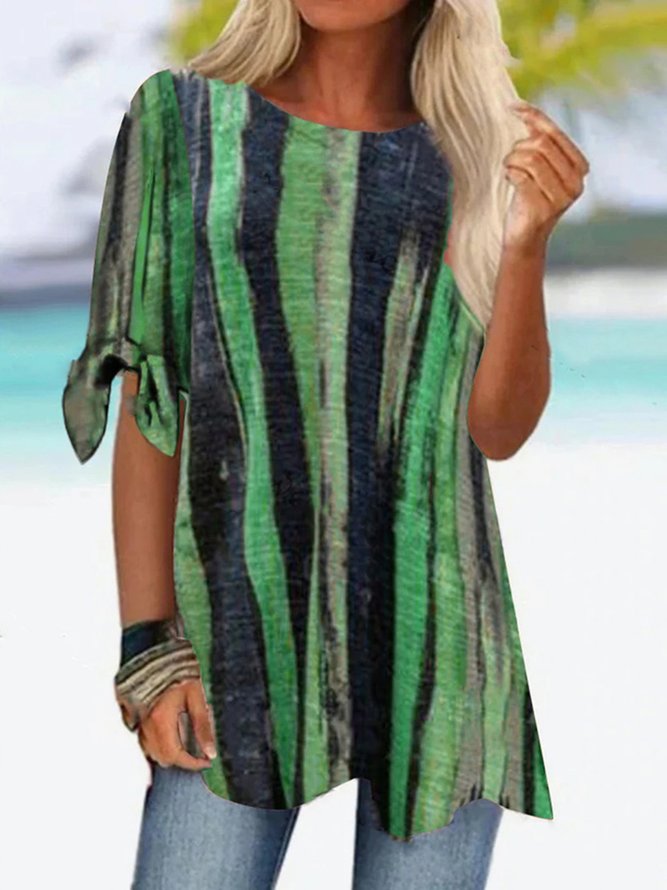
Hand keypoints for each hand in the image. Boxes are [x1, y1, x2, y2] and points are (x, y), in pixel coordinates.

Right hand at [137, 677, 216, 769]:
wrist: (154, 652)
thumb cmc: (178, 671)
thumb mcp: (196, 696)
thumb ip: (203, 725)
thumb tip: (211, 752)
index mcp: (161, 720)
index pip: (176, 756)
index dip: (192, 763)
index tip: (206, 761)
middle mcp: (145, 724)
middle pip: (162, 757)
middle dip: (181, 759)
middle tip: (199, 751)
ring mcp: (136, 720)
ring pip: (151, 751)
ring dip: (169, 751)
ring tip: (187, 740)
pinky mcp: (132, 715)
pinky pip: (144, 739)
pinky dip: (158, 742)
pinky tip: (171, 730)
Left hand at [502, 101, 589, 251]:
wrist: (525, 237)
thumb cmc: (530, 198)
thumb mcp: (539, 167)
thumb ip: (538, 139)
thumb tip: (522, 108)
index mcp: (580, 167)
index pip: (555, 133)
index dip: (533, 116)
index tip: (512, 107)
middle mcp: (576, 182)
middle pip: (542, 144)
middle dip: (519, 147)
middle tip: (510, 159)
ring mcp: (561, 197)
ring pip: (530, 159)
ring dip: (512, 160)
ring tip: (509, 169)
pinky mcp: (543, 209)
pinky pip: (521, 176)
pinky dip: (510, 174)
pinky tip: (509, 179)